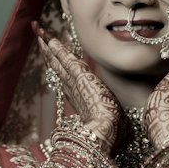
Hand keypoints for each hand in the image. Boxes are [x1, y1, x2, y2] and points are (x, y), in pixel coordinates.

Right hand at [35, 26, 128, 154]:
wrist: (106, 136)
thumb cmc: (115, 136)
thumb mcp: (118, 125)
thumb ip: (118, 123)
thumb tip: (129, 131)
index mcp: (81, 103)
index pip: (67, 81)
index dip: (60, 69)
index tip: (54, 60)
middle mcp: (74, 92)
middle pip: (58, 69)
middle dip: (48, 54)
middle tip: (39, 38)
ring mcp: (75, 84)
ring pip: (58, 61)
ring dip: (49, 46)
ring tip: (39, 32)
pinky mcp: (80, 77)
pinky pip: (66, 59)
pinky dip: (57, 49)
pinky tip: (50, 39)